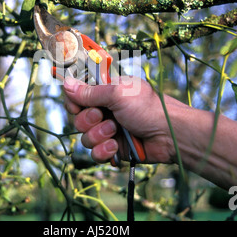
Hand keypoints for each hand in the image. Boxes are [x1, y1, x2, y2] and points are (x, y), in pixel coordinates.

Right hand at [63, 76, 188, 163]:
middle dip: (88, 119)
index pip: (78, 95)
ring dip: (98, 135)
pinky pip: (94, 153)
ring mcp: (108, 130)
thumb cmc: (148, 108)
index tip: (78, 104)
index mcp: (106, 92)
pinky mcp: (113, 148)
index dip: (74, 101)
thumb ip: (90, 91)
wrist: (170, 136)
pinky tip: (114, 147)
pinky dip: (102, 151)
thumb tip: (66, 83)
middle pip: (77, 117)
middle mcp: (105, 110)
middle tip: (103, 116)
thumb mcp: (117, 94)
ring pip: (84, 137)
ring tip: (115, 131)